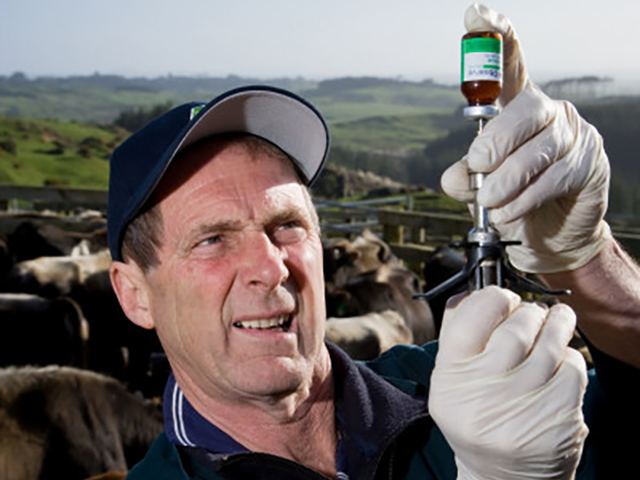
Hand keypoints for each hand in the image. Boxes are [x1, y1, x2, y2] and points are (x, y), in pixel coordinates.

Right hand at [429, 286, 588, 479]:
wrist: (502, 476)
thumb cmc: (475, 415)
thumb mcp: (451, 378)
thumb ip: (457, 330)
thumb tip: (472, 289)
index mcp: (451, 378)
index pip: (473, 315)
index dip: (493, 297)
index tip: (502, 299)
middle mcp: (484, 393)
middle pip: (517, 325)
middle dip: (528, 311)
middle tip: (529, 314)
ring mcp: (524, 406)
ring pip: (551, 340)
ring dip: (555, 323)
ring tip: (554, 321)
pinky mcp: (559, 416)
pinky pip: (573, 364)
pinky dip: (568, 355)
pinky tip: (558, 360)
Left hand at [441, 3, 611, 273]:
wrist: (547, 236)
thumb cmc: (510, 199)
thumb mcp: (479, 187)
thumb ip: (465, 177)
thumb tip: (453, 176)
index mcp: (516, 107)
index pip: (509, 61)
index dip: (495, 35)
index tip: (475, 15)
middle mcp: (547, 112)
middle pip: (526, 108)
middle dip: (496, 138)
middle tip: (478, 164)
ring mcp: (571, 136)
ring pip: (540, 147)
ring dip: (508, 178)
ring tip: (489, 200)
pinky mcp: (588, 165)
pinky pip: (554, 177)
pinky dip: (525, 197)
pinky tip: (509, 211)